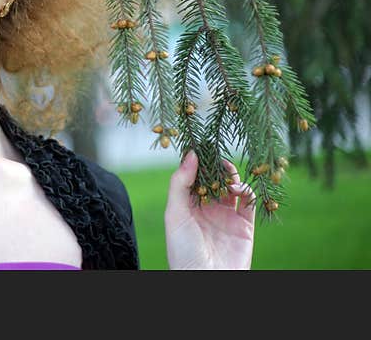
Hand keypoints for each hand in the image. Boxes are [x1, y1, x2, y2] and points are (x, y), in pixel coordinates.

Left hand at [164, 150, 254, 269]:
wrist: (206, 280)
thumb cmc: (183, 249)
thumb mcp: (175, 213)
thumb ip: (180, 183)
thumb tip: (191, 154)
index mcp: (187, 204)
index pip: (194, 176)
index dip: (198, 161)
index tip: (201, 145)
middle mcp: (207, 208)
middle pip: (215, 179)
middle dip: (217, 166)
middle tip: (218, 157)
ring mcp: (226, 216)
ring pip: (233, 188)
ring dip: (232, 177)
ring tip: (228, 176)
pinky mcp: (245, 226)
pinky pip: (250, 203)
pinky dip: (248, 191)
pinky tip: (239, 188)